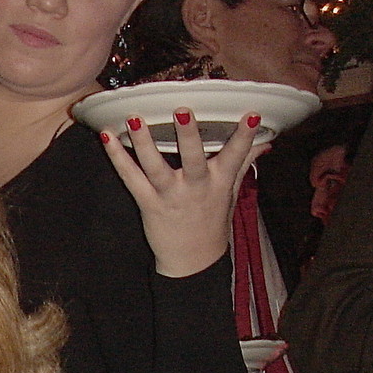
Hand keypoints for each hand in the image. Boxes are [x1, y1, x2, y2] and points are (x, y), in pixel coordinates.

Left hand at [100, 108, 266, 277]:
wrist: (192, 261)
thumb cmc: (211, 221)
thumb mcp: (232, 192)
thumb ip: (243, 163)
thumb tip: (266, 142)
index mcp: (220, 181)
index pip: (237, 155)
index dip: (245, 135)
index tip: (252, 114)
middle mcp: (195, 187)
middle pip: (193, 158)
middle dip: (188, 135)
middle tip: (182, 111)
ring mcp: (170, 196)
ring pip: (156, 166)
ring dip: (144, 142)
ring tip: (134, 119)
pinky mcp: (148, 204)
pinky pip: (130, 178)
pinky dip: (117, 158)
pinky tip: (106, 137)